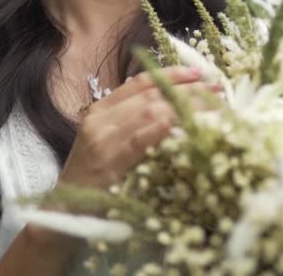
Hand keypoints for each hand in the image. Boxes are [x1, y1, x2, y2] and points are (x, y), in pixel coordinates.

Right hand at [59, 66, 219, 188]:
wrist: (65, 210)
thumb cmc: (93, 178)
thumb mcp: (108, 142)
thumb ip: (131, 122)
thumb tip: (167, 104)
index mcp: (101, 110)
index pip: (140, 82)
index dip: (171, 74)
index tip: (198, 72)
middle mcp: (100, 119)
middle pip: (150, 95)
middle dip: (187, 90)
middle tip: (217, 90)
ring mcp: (103, 139)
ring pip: (150, 111)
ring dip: (185, 107)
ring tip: (213, 106)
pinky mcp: (109, 162)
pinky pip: (141, 139)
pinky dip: (164, 128)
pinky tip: (184, 123)